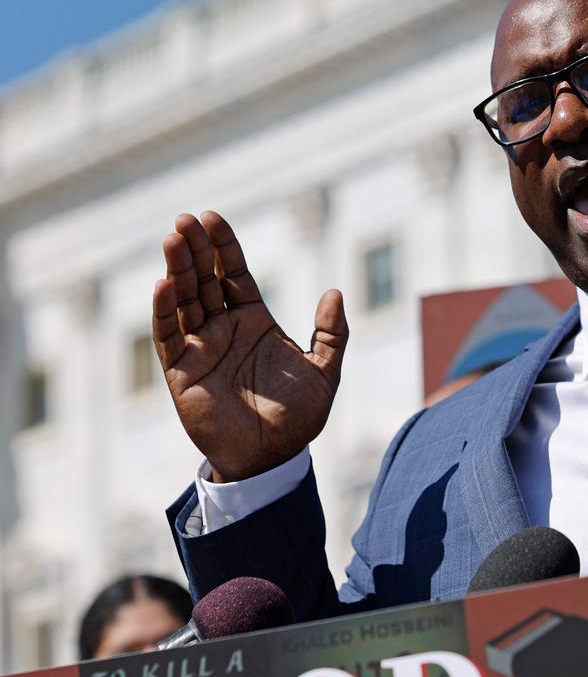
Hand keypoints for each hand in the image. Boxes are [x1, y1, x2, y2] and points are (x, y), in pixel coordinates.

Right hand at [152, 211, 347, 480]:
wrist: (272, 459)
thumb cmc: (298, 417)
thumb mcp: (325, 371)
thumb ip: (333, 333)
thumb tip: (335, 292)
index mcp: (254, 320)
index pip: (234, 272)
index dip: (223, 246)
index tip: (211, 217)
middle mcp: (223, 328)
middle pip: (204, 278)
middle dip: (194, 248)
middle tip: (185, 219)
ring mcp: (200, 348)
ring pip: (183, 300)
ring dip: (177, 270)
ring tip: (173, 239)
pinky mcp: (182, 372)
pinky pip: (169, 337)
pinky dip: (164, 311)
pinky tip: (164, 286)